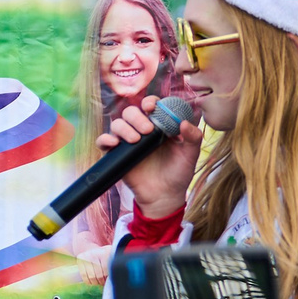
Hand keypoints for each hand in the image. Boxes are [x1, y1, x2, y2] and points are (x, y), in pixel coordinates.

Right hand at [92, 95, 201, 218]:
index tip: (153, 107)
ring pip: (117, 123)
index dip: (150, 102)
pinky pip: (104, 141)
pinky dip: (105, 139)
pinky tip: (115, 144)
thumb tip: (184, 122)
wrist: (164, 196)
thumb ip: (193, 137)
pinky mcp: (116, 154)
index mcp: (159, 126)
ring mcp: (127, 142)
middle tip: (148, 130)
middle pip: (131, 112)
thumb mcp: (190, 155)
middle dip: (137, 116)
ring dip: (124, 127)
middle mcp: (141, 130)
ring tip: (136, 140)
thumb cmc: (179, 173)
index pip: (151, 106)